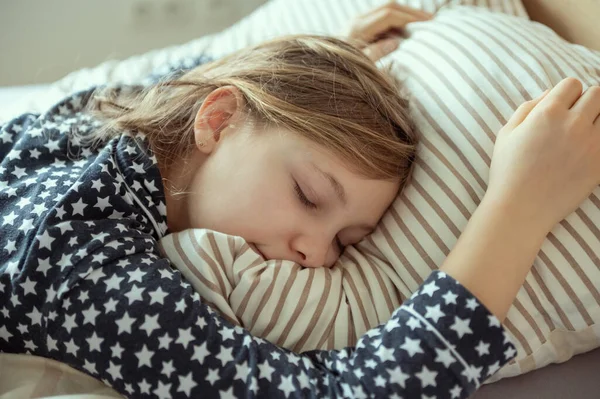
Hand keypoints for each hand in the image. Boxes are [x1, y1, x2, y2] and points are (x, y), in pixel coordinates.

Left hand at [343, 2, 431, 61]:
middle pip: (389, 6)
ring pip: (386, 10)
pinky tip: (404, 32)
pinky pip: (380, 18)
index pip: (389, 14)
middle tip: (430, 20)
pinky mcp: (358, 27)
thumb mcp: (360, 64)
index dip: (409, 16)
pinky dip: (395, 22)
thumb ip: (377, 52)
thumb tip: (395, 43)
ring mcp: (357, 22)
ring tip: (420, 25)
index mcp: (359, 28)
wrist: (323, 67)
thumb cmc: (340, 68)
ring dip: (404, 15)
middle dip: (410, 11)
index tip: (426, 23)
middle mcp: (358, 20)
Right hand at [487, 78, 599, 232]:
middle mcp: (573, 123)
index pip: (572, 84)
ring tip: (583, 134)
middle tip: (575, 119)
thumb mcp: (506, 134)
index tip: (561, 107)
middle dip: (586, 102)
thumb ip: (527, 107)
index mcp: (547, 113)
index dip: (566, 93)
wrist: (520, 208)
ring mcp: (591, 143)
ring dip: (597, 119)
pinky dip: (599, 139)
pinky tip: (587, 149)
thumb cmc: (508, 171)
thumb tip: (550, 93)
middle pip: (597, 94)